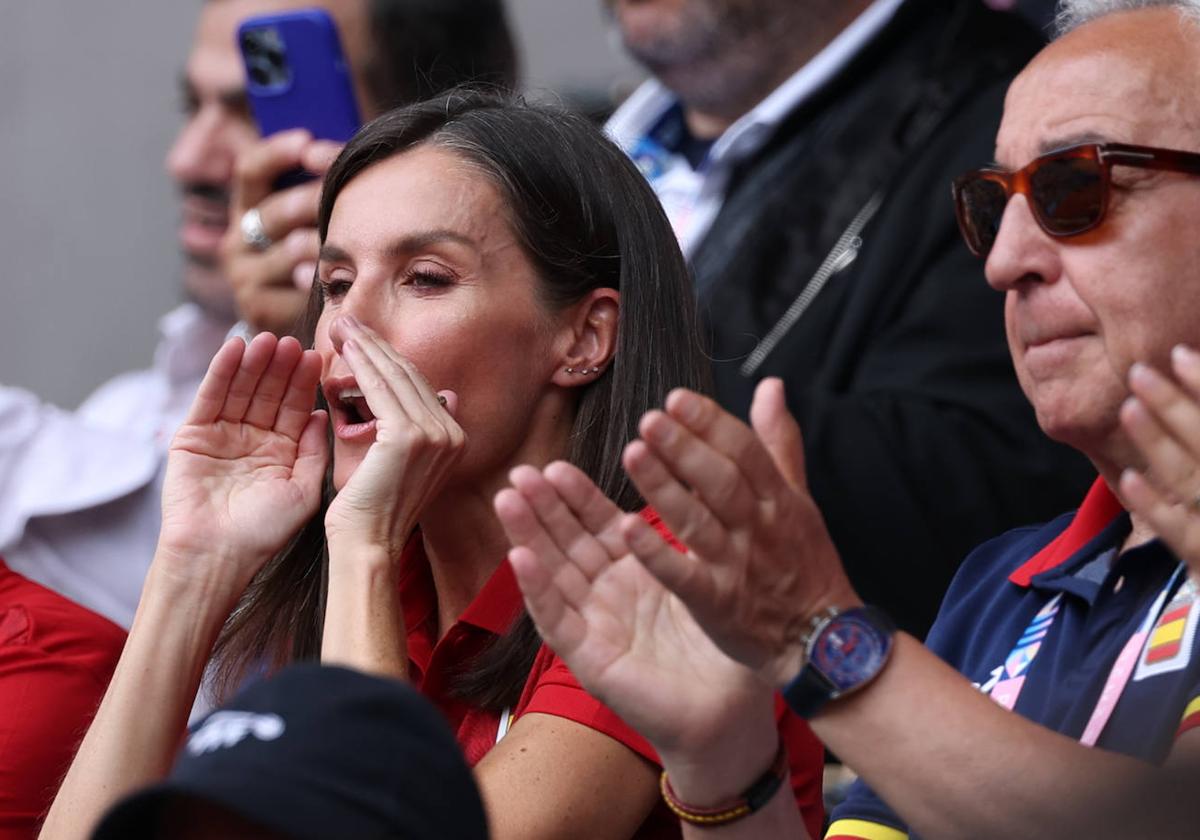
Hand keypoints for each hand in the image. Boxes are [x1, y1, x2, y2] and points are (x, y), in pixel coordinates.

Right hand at [160, 332, 326, 586]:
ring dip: (253, 363)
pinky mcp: (193, 435)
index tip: (317, 357)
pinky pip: (210, 397)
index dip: (304, 383)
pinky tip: (235, 348)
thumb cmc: (263, 533)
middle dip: (280, 367)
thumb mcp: (303, 491)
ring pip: (241, 389)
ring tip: (267, 339)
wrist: (216, 556)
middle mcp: (254, 439)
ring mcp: (223, 435)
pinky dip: (221, 372)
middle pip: (269, 393)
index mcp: (282, 452)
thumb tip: (322, 414)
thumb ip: (314, 451)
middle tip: (292, 341)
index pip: (295, 408)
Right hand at [221, 130, 341, 334]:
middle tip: (354, 195)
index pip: (250, 170)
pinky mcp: (256, 307)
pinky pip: (294, 288)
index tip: (308, 141)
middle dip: (318, 199)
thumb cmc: (314, 266)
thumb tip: (345, 153)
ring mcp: (243, 275)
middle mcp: (236, 240)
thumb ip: (319, 191)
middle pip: (277, 209)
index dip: (277, 153)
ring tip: (353, 238)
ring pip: (291, 248)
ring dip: (326, 242)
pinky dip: (320, 281)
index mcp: (247, 210)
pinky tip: (339, 279)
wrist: (292, 330)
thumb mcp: (309, 225)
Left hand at [324, 316, 465, 555]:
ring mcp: (436, 434)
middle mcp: (452, 433)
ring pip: (396, 376)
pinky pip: (381, 389)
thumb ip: (404, 424)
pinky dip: (361, 365)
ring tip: (341, 326)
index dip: (389, 358)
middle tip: (347, 321)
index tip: (363, 338)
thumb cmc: (370, 508)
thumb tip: (437, 393)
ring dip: (366, 347)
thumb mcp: (393, 458)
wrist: (367, 545)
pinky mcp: (410, 436)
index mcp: (453, 438)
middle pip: (411, 375)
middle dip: (376, 345)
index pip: (419, 386)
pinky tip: (345, 348)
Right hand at [495, 461, 777, 777]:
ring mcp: (595, 625)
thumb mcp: (708, 574)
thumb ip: (697, 529)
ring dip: (528, 536)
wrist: (731, 711)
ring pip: (553, 573)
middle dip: (541, 507)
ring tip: (508, 500)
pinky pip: (559, 621)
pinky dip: (538, 589)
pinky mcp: (590, 659)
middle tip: (519, 473)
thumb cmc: (725, 646)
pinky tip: (520, 558)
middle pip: (567, 542)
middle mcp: (607, 594)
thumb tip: (706, 469)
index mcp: (635, 569)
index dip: (576, 495)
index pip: (599, 524)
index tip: (556, 464)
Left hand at [617, 378, 859, 687]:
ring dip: (664, 487)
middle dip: (685, 447)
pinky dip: (656, 554)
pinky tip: (626, 529)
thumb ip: (779, 442)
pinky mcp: (717, 604)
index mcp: (777, 498)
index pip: (744, 450)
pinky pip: (684, 576)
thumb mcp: (801, 499)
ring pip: (698, 521)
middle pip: (721, 481)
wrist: (822, 641)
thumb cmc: (805, 564)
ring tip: (632, 454)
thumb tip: (770, 386)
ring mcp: (737, 566)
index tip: (676, 398)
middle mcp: (758, 527)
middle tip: (649, 419)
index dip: (710, 422)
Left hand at [1119, 346, 1199, 570]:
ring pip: (1191, 481)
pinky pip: (1181, 534)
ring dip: (1158, 444)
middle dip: (1175, 405)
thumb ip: (1194, 435)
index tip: (1179, 354)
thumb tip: (1182, 378)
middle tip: (1138, 371)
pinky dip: (1155, 506)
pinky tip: (1130, 479)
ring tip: (1129, 409)